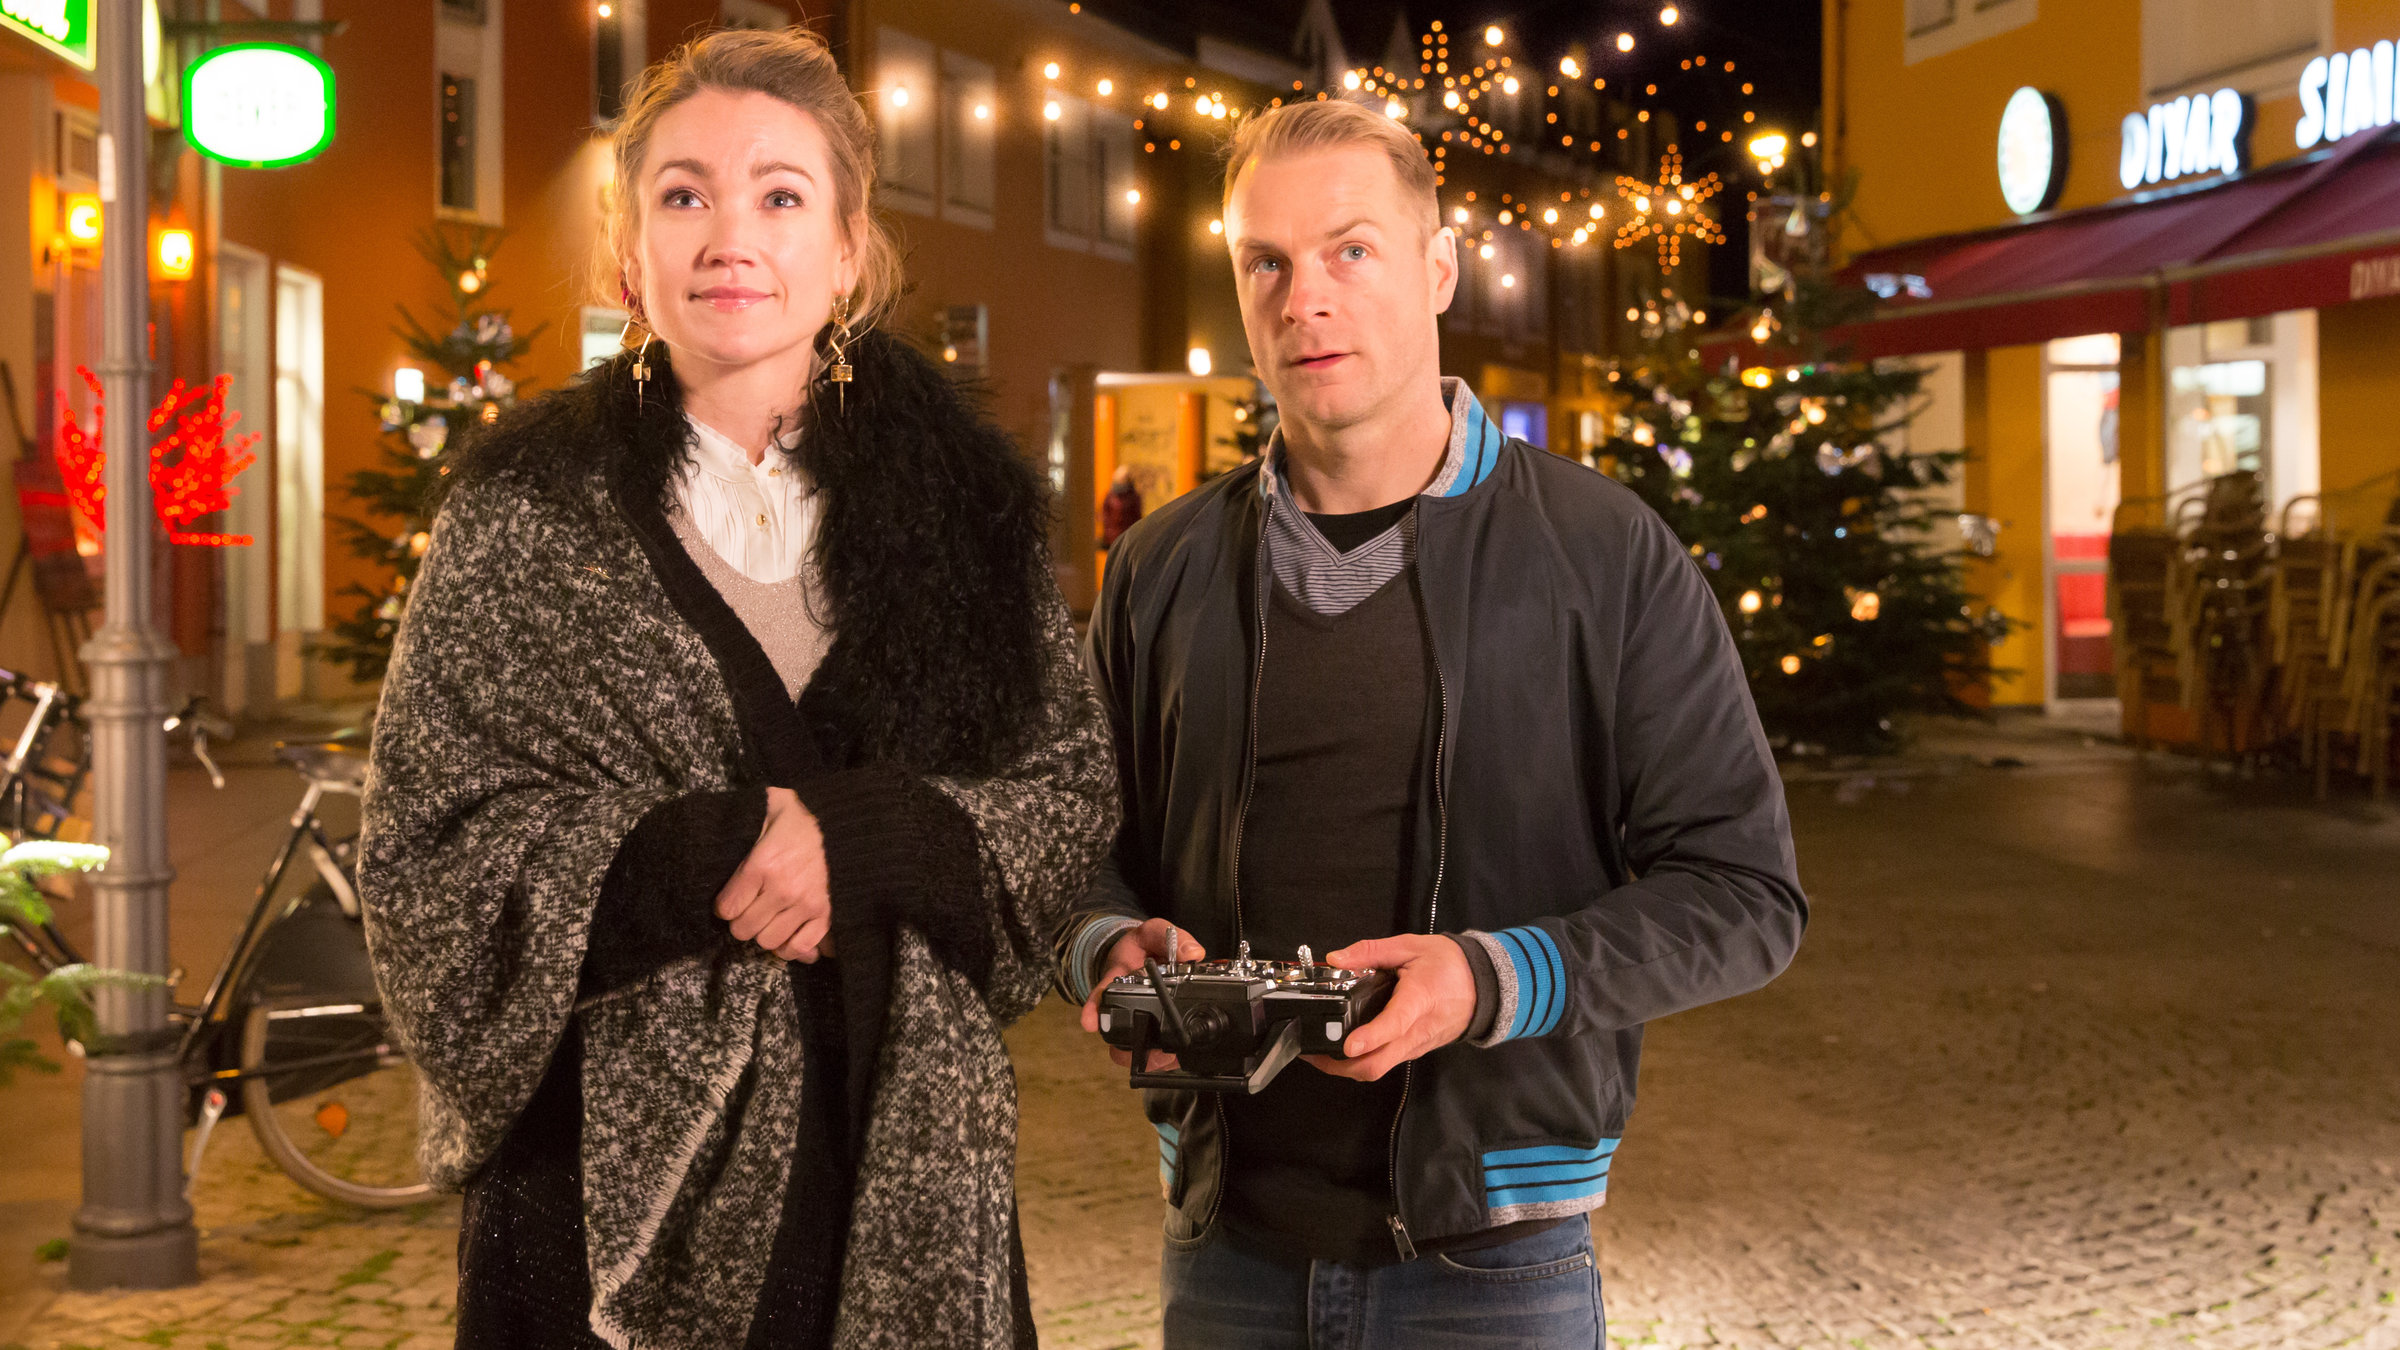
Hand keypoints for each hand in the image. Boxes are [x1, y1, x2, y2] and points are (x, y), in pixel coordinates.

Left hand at [715, 787, 835, 961]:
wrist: (841, 819)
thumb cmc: (794, 819)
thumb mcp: (761, 820)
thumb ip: (738, 839)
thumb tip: (723, 857)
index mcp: (763, 865)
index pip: (727, 908)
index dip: (724, 907)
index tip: (731, 900)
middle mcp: (783, 889)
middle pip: (744, 930)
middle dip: (742, 921)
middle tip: (750, 908)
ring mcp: (806, 904)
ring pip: (769, 941)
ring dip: (765, 932)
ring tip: (769, 918)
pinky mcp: (826, 913)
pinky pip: (801, 946)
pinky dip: (791, 945)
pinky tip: (788, 933)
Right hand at [1082, 918, 1205, 1070]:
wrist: (1145, 955)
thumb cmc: (1144, 946)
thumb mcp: (1155, 932)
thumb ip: (1171, 937)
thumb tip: (1193, 952)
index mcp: (1117, 978)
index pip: (1101, 993)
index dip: (1094, 1008)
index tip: (1089, 1023)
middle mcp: (1122, 1003)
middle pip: (1113, 1031)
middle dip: (1123, 1046)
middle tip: (1144, 1052)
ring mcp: (1135, 1019)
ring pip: (1131, 1048)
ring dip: (1148, 1056)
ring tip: (1166, 1058)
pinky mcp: (1150, 1031)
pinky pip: (1153, 1050)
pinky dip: (1165, 1058)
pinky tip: (1177, 1057)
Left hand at [1303, 935, 1474, 1081]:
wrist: (1485, 985)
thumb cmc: (1450, 964)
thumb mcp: (1410, 946)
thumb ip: (1371, 951)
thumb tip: (1336, 958)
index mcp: (1419, 999)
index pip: (1395, 1024)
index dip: (1371, 1037)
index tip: (1349, 1045)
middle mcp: (1417, 1031)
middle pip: (1379, 1063)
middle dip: (1342, 1066)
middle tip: (1312, 1052)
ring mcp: (1416, 1046)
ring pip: (1380, 1069)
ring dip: (1348, 1068)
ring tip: (1320, 1051)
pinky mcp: (1415, 1051)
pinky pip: (1386, 1063)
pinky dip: (1363, 1062)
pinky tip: (1345, 1049)